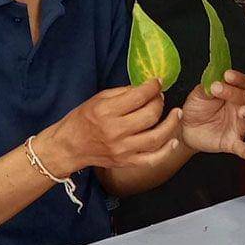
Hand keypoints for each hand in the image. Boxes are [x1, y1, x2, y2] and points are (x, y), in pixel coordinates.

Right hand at [40, 79, 181, 174]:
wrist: (68, 147)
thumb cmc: (82, 119)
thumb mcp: (99, 99)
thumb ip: (124, 93)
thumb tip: (146, 88)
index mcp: (106, 112)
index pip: (139, 96)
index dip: (153, 86)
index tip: (157, 82)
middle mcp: (115, 132)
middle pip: (150, 115)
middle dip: (160, 102)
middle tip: (160, 97)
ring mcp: (122, 150)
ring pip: (156, 137)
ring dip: (171, 123)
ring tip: (176, 113)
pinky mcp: (126, 162)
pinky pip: (152, 159)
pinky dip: (167, 150)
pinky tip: (174, 140)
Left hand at [180, 70, 244, 162]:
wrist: (185, 129)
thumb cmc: (196, 109)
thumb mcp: (199, 94)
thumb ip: (208, 86)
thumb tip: (216, 80)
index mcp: (234, 93)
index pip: (243, 83)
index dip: (238, 78)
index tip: (227, 74)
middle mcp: (239, 108)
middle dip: (233, 92)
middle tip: (217, 88)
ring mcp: (237, 126)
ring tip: (242, 111)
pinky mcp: (232, 142)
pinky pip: (244, 148)